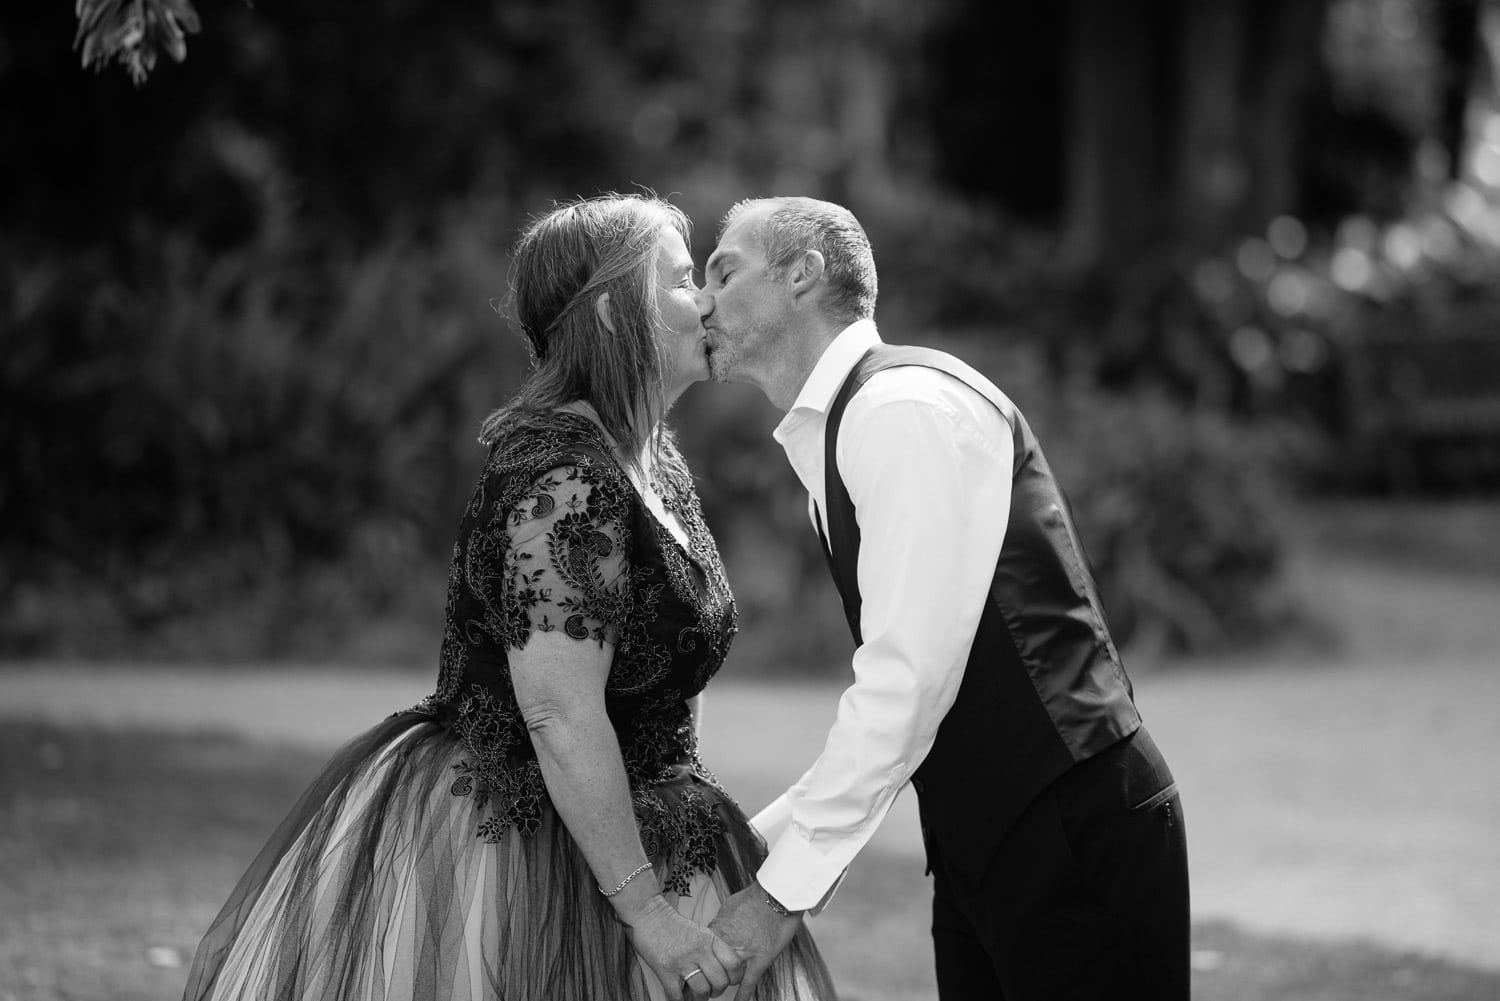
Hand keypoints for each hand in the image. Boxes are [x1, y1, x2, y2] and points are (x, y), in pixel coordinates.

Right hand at [619, 893, 744, 999]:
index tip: (730, 981)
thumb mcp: (699, 931)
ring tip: (697, 995)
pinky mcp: (665, 969)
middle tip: (712, 990)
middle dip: (717, 991)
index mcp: (709, 939)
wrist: (648, 915)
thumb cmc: (673, 925)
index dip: (735, 977)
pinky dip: (682, 1000)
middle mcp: (699, 949)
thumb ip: (712, 947)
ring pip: (702, 990)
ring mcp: (682, 960)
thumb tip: (724, 969)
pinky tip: (681, 996)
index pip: (733, 963)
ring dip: (701, 997)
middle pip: (720, 981)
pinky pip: (678, 995)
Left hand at [708, 881, 803, 997]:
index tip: (702, 967)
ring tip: (726, 984)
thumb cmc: (756, 896)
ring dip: (730, 979)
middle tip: (713, 979)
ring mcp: (745, 952)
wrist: (778, 894)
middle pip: (715, 968)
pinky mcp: (761, 959)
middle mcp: (728, 943)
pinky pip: (749, 982)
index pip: (704, 954)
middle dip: (715, 974)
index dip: (704, 962)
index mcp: (718, 930)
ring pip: (730, 976)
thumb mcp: (729, 905)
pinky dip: (744, 995)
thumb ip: (720, 921)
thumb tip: (716, 929)